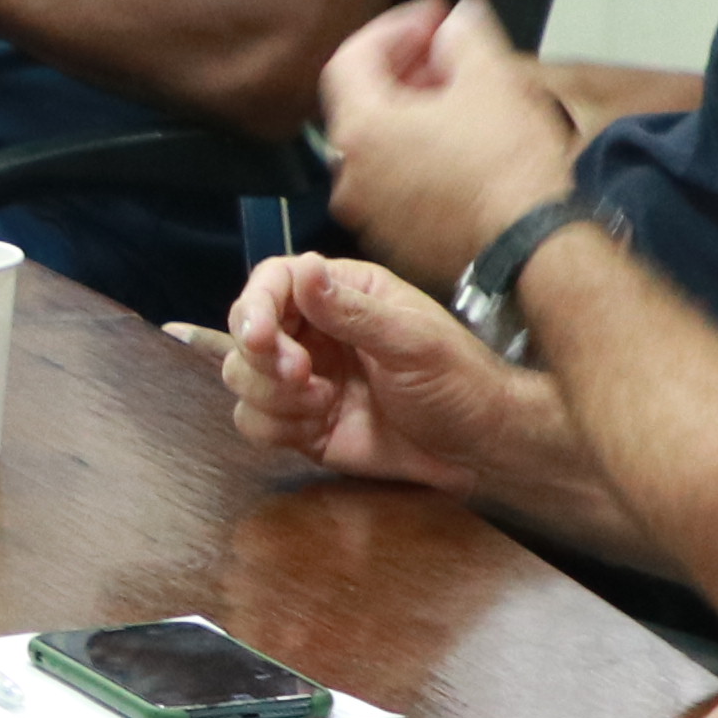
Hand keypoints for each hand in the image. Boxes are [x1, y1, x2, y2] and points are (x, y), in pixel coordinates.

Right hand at [218, 253, 536, 498]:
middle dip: (263, 359)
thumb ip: (352, 311)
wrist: (475, 448)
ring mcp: (303, 379)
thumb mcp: (412, 341)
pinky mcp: (298, 423)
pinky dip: (276, 427)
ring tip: (322, 405)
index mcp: (341, 294)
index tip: (260, 337)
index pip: (273, 282)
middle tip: (302, 377)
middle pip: (246, 332)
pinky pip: (253, 421)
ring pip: (242, 378)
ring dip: (271, 396)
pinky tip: (318, 427)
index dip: (255, 306)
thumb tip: (302, 269)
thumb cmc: (458, 380)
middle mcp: (313, 331)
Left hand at [309, 0, 581, 289]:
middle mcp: (350, 176)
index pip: (352, 57)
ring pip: (379, 148)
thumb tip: (458, 23)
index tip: (435, 18)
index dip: (395, 28)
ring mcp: (370, 216)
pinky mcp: (397, 243)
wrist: (534, 252)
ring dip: (412, 115)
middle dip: (405, 69)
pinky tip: (463, 148)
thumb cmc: (509, 170)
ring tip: (461, 98)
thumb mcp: (492, 78)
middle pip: (363, 103)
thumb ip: (464, 36)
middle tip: (448, 53)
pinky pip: (395, 188)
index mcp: (359, 130)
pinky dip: (418, 158)